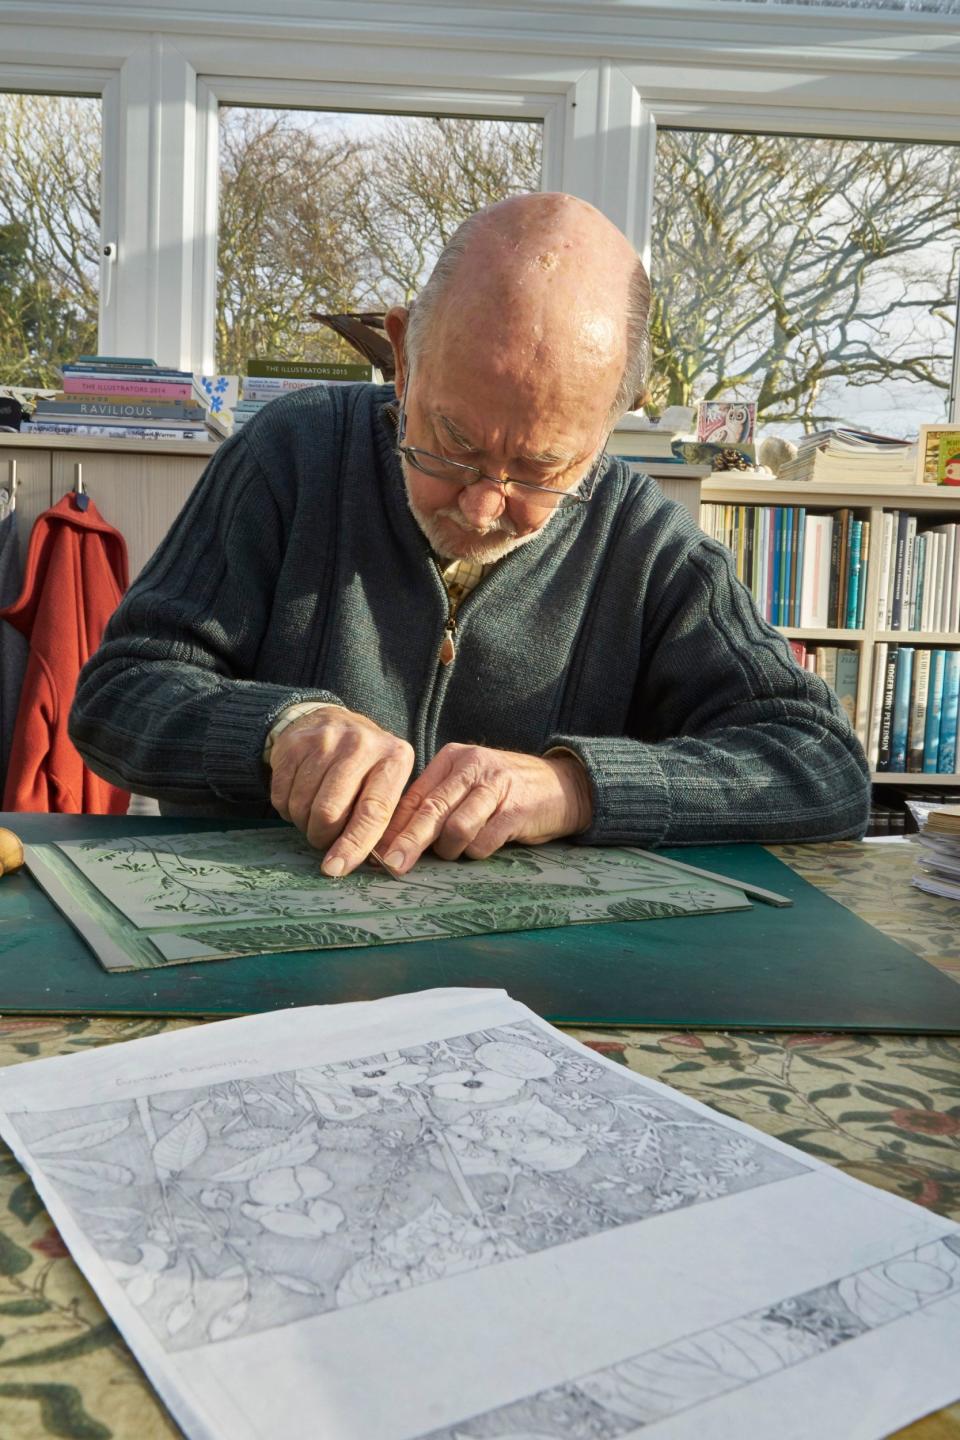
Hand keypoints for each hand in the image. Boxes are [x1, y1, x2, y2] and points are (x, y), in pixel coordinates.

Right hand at [268, 706, 414, 875]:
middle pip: (330, 812)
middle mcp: (361, 744)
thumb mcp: (386, 781)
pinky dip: (287, 809)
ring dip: (303, 824)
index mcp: (394, 758)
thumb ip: (384, 819)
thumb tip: (377, 864)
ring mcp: (325, 740)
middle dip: (322, 837)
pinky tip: (299, 797)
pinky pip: (281, 796)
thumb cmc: (364, 764)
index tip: (337, 868)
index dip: (354, 845)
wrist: (327, 719)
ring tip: (313, 815)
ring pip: (303, 806)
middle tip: (323, 839)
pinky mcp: (294, 744)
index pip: (373, 812)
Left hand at [376, 743, 592, 873]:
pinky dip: (478, 852)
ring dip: (451, 850)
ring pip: (456, 828)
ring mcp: (496, 785)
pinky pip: (484, 841)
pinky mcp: (516, 807)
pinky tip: (485, 845)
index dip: (395, 827)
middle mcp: (472, 765)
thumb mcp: (467, 786)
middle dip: (410, 842)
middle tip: (393, 866)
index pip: (415, 795)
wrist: (562, 787)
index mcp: (453, 758)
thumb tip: (392, 841)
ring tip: (458, 851)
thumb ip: (436, 804)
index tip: (377, 851)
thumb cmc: (504, 793)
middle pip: (431, 810)